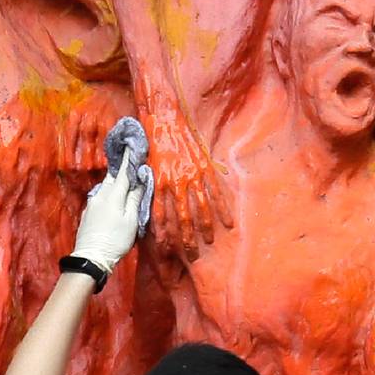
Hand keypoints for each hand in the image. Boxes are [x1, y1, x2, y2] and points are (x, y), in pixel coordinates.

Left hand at [73, 151, 145, 271]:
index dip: (128, 160)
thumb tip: (140, 180)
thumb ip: (135, 199)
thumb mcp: (131, 220)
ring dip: (114, 182)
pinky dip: (108, 192)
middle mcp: (100, 195)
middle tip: (128, 161)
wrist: (91, 257)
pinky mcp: (87, 212)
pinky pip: (100, 196)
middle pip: (112, 178)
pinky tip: (112, 198)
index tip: (132, 147)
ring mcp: (92, 203)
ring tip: (123, 180)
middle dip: (120, 169)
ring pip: (105, 187)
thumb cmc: (115, 240)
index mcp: (113, 195)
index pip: (122, 172)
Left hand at [147, 101, 232, 259]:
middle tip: (192, 256)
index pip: (160, 216)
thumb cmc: (153, 143)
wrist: (165, 119)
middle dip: (187, 239)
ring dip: (206, 227)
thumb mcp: (146, 167)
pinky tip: (228, 222)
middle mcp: (176, 182)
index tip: (167, 251)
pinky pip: (215, 192)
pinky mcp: (205, 168)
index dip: (164, 235)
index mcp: (159, 183)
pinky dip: (222, 208)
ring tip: (210, 242)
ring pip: (200, 208)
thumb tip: (147, 208)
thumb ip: (150, 188)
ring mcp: (193, 176)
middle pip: (182, 218)